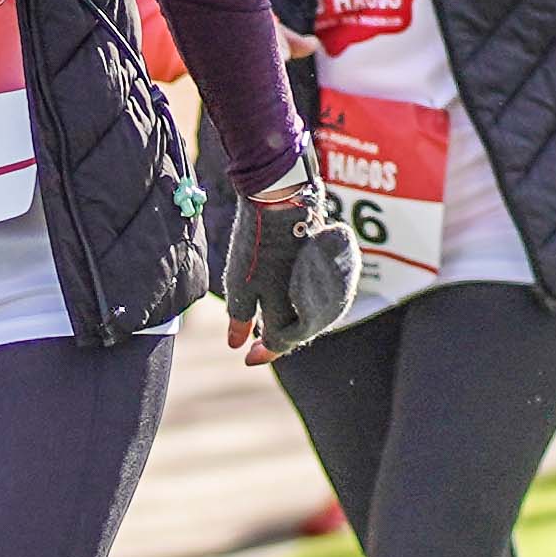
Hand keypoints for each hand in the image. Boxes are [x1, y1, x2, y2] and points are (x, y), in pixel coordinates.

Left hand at [216, 176, 356, 356]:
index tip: (248, 358)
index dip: (265, 353)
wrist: (279, 198)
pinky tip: (282, 294)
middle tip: (258, 342)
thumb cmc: (256, 244)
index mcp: (288, 308)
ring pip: (306, 311)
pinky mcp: (319, 261)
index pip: (281, 343)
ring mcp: (316, 279)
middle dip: (278, 338)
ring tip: (267, 321)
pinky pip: (311, 290)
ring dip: (289, 320)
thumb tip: (236, 345)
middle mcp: (308, 299)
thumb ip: (240, 317)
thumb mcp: (240, 284)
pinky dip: (296, 300)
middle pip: (298, 330)